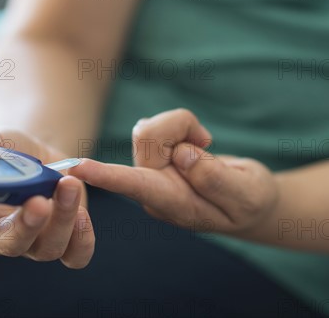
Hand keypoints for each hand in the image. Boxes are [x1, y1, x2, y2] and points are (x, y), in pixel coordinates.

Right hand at [0, 129, 94, 268]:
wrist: (47, 160)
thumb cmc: (15, 154)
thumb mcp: (2, 142)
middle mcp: (1, 235)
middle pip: (8, 243)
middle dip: (25, 225)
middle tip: (39, 202)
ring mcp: (34, 244)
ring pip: (46, 248)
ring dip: (62, 219)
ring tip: (70, 184)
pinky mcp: (65, 242)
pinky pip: (75, 256)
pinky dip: (83, 239)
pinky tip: (84, 213)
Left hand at [73, 109, 278, 237]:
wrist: (249, 202)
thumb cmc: (250, 202)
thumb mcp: (247, 195)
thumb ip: (216, 179)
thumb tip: (181, 154)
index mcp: (174, 205)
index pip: (137, 187)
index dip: (107, 176)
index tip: (77, 168)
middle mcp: (153, 189)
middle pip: (148, 137)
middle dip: (181, 127)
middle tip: (207, 142)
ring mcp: (150, 172)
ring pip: (150, 128)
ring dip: (182, 127)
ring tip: (203, 146)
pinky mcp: (151, 155)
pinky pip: (157, 124)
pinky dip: (182, 126)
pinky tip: (195, 145)